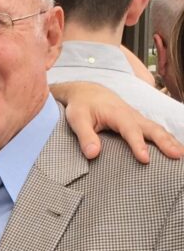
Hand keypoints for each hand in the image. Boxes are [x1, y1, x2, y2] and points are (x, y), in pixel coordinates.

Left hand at [51, 81, 183, 162]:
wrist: (87, 91)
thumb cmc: (81, 105)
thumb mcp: (77, 119)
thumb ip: (85, 136)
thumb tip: (93, 154)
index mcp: (117, 113)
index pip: (130, 130)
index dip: (138, 144)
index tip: (145, 159)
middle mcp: (131, 114)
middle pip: (152, 128)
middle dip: (165, 142)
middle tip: (176, 155)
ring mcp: (136, 118)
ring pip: (157, 129)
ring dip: (170, 141)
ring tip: (180, 155)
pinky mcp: (137, 122)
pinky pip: (154, 130)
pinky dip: (165, 139)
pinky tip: (172, 149)